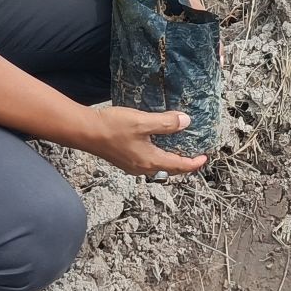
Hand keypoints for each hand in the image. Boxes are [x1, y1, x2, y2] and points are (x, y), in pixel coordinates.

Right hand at [84, 106, 207, 176]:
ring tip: (177, 147)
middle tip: (194, 154)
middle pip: (169, 169)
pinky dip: (157, 154)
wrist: (86, 131)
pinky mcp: (124, 159)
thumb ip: (166, 123)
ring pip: (158, 164)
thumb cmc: (112, 127)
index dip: (194, 163)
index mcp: (150, 161)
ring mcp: (132, 165)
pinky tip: (155, 142)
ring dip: (170, 158)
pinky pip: (147, 160)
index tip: (204, 158)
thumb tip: (186, 121)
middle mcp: (142, 167)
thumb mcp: (143, 122)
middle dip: (183, 163)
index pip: (179, 166)